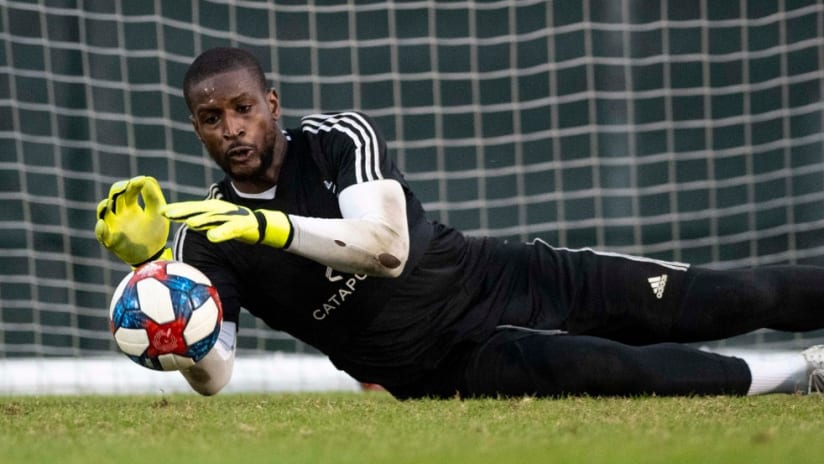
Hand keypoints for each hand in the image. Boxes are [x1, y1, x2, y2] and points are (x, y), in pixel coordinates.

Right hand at [95, 176, 170, 265]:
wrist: (155, 255)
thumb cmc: (154, 232)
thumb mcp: (157, 212)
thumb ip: (153, 196)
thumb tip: (145, 178)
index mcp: (130, 206)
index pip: (127, 191)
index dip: (132, 184)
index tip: (140, 180)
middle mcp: (119, 214)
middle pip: (113, 197)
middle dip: (118, 190)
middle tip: (125, 186)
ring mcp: (113, 227)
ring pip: (103, 213)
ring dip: (104, 207)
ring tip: (109, 203)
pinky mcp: (111, 241)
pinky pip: (102, 235)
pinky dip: (100, 230)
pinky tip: (102, 224)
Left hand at [162, 199, 292, 247]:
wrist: (260, 225)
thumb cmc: (234, 223)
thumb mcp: (216, 221)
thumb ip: (202, 221)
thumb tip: (185, 221)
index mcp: (212, 208)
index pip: (192, 207)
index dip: (177, 209)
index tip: (161, 212)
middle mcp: (220, 209)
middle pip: (199, 209)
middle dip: (183, 210)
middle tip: (168, 214)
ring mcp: (231, 216)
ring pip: (213, 218)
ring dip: (202, 220)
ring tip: (189, 224)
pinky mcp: (241, 225)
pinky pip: (230, 229)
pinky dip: (221, 232)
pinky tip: (212, 237)